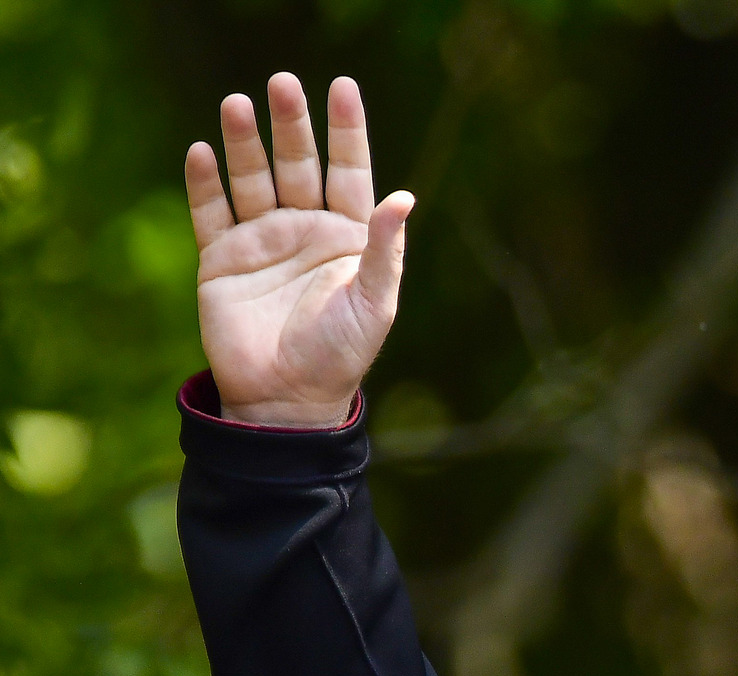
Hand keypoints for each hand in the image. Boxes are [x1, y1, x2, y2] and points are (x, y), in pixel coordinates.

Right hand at [184, 73, 413, 427]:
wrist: (288, 400)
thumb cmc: (340, 355)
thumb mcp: (374, 303)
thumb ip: (385, 251)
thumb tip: (405, 198)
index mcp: (348, 237)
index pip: (349, 171)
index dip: (346, 130)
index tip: (342, 87)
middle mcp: (305, 230)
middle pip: (298, 164)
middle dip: (291, 125)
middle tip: (281, 83)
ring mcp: (262, 241)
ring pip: (252, 179)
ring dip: (243, 142)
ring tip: (237, 104)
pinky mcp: (222, 260)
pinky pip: (211, 212)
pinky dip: (205, 183)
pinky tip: (202, 152)